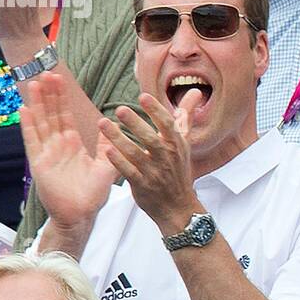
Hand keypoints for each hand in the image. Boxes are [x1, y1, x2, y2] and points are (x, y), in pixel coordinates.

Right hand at [21, 73, 116, 229]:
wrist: (81, 214)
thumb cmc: (93, 194)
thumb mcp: (107, 165)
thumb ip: (110, 145)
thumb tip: (117, 126)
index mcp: (73, 144)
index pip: (65, 115)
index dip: (62, 97)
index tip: (60, 79)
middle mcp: (58, 146)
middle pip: (51, 114)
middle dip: (49, 94)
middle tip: (47, 72)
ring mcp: (47, 153)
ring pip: (41, 123)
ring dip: (37, 104)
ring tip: (34, 84)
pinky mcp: (39, 163)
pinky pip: (33, 141)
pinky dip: (28, 126)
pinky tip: (24, 109)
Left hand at [98, 91, 202, 235]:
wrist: (178, 206)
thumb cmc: (178, 170)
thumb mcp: (184, 143)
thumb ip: (185, 117)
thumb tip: (196, 92)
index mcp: (176, 144)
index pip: (168, 124)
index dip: (156, 110)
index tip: (143, 97)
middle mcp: (167, 157)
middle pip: (151, 138)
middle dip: (136, 123)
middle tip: (120, 109)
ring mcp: (155, 173)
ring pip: (136, 154)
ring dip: (119, 138)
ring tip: (102, 123)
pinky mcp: (143, 185)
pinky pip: (129, 172)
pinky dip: (119, 161)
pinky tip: (108, 150)